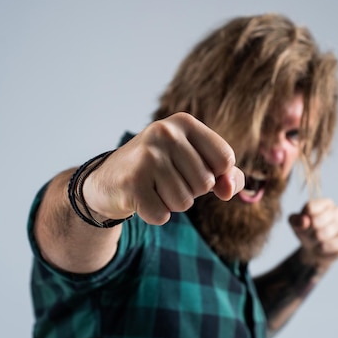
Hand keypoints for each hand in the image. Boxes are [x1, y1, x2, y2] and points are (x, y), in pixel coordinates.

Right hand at [84, 112, 244, 224]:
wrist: (108, 181)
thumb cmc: (162, 171)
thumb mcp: (196, 164)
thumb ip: (227, 175)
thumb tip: (228, 190)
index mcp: (184, 122)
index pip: (225, 159)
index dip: (215, 175)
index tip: (191, 170)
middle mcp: (165, 132)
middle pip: (205, 183)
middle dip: (190, 191)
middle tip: (166, 180)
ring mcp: (146, 156)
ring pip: (184, 202)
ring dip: (171, 204)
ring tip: (154, 188)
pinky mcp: (131, 181)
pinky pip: (161, 215)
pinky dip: (155, 215)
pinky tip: (141, 199)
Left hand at [288, 198, 337, 269]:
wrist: (316, 249)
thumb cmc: (307, 231)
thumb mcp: (296, 224)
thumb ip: (296, 220)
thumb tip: (303, 221)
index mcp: (324, 203)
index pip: (310, 207)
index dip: (303, 219)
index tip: (303, 223)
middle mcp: (337, 210)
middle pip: (315, 221)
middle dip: (308, 231)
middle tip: (309, 234)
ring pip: (322, 233)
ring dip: (314, 240)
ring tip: (315, 240)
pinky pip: (330, 244)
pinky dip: (322, 247)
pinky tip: (322, 246)